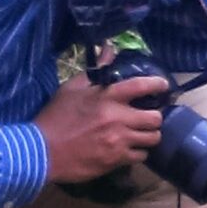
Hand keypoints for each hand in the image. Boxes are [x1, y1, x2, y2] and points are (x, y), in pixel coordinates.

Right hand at [34, 72, 168, 183]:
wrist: (42, 151)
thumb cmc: (56, 117)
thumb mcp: (72, 88)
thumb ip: (96, 70)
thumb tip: (110, 47)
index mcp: (107, 97)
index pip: (141, 86)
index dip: (158, 85)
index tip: (163, 86)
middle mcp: (118, 118)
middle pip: (156, 118)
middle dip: (155, 118)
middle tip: (148, 118)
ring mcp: (118, 140)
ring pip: (152, 138)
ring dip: (148, 136)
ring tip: (141, 135)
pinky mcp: (116, 160)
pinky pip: (141, 156)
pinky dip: (137, 153)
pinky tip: (129, 149)